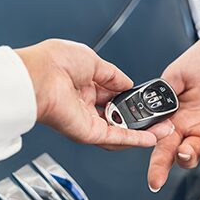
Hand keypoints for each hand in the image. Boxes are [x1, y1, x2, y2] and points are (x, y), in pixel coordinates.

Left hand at [16, 39, 173, 147]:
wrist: (37, 77)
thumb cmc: (53, 62)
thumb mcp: (92, 60)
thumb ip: (113, 75)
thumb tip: (127, 83)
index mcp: (82, 82)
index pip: (111, 93)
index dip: (129, 97)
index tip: (146, 98)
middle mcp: (83, 103)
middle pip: (116, 114)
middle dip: (139, 116)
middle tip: (158, 116)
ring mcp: (84, 119)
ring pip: (119, 129)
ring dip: (142, 131)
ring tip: (162, 128)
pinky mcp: (86, 133)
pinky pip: (115, 137)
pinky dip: (134, 139)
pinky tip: (151, 137)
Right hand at [147, 32, 199, 190]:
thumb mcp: (178, 73)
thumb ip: (164, 94)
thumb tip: (154, 112)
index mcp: (178, 120)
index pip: (164, 149)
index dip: (158, 167)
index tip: (154, 180)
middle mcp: (197, 130)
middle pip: (187, 159)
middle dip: (184, 160)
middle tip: (185, 151)